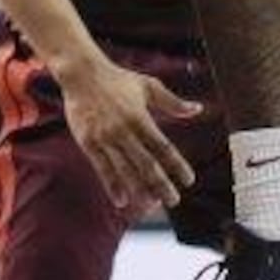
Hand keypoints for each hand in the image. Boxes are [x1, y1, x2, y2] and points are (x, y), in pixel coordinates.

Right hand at [57, 55, 202, 216]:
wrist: (81, 74)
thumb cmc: (118, 79)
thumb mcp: (148, 85)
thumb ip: (172, 102)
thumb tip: (198, 109)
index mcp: (140, 117)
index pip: (163, 147)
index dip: (177, 165)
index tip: (188, 180)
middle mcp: (123, 129)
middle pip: (146, 163)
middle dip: (161, 184)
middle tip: (174, 200)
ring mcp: (104, 138)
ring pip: (124, 169)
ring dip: (139, 190)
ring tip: (151, 206)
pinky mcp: (88, 142)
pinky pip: (102, 168)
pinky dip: (112, 185)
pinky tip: (122, 201)